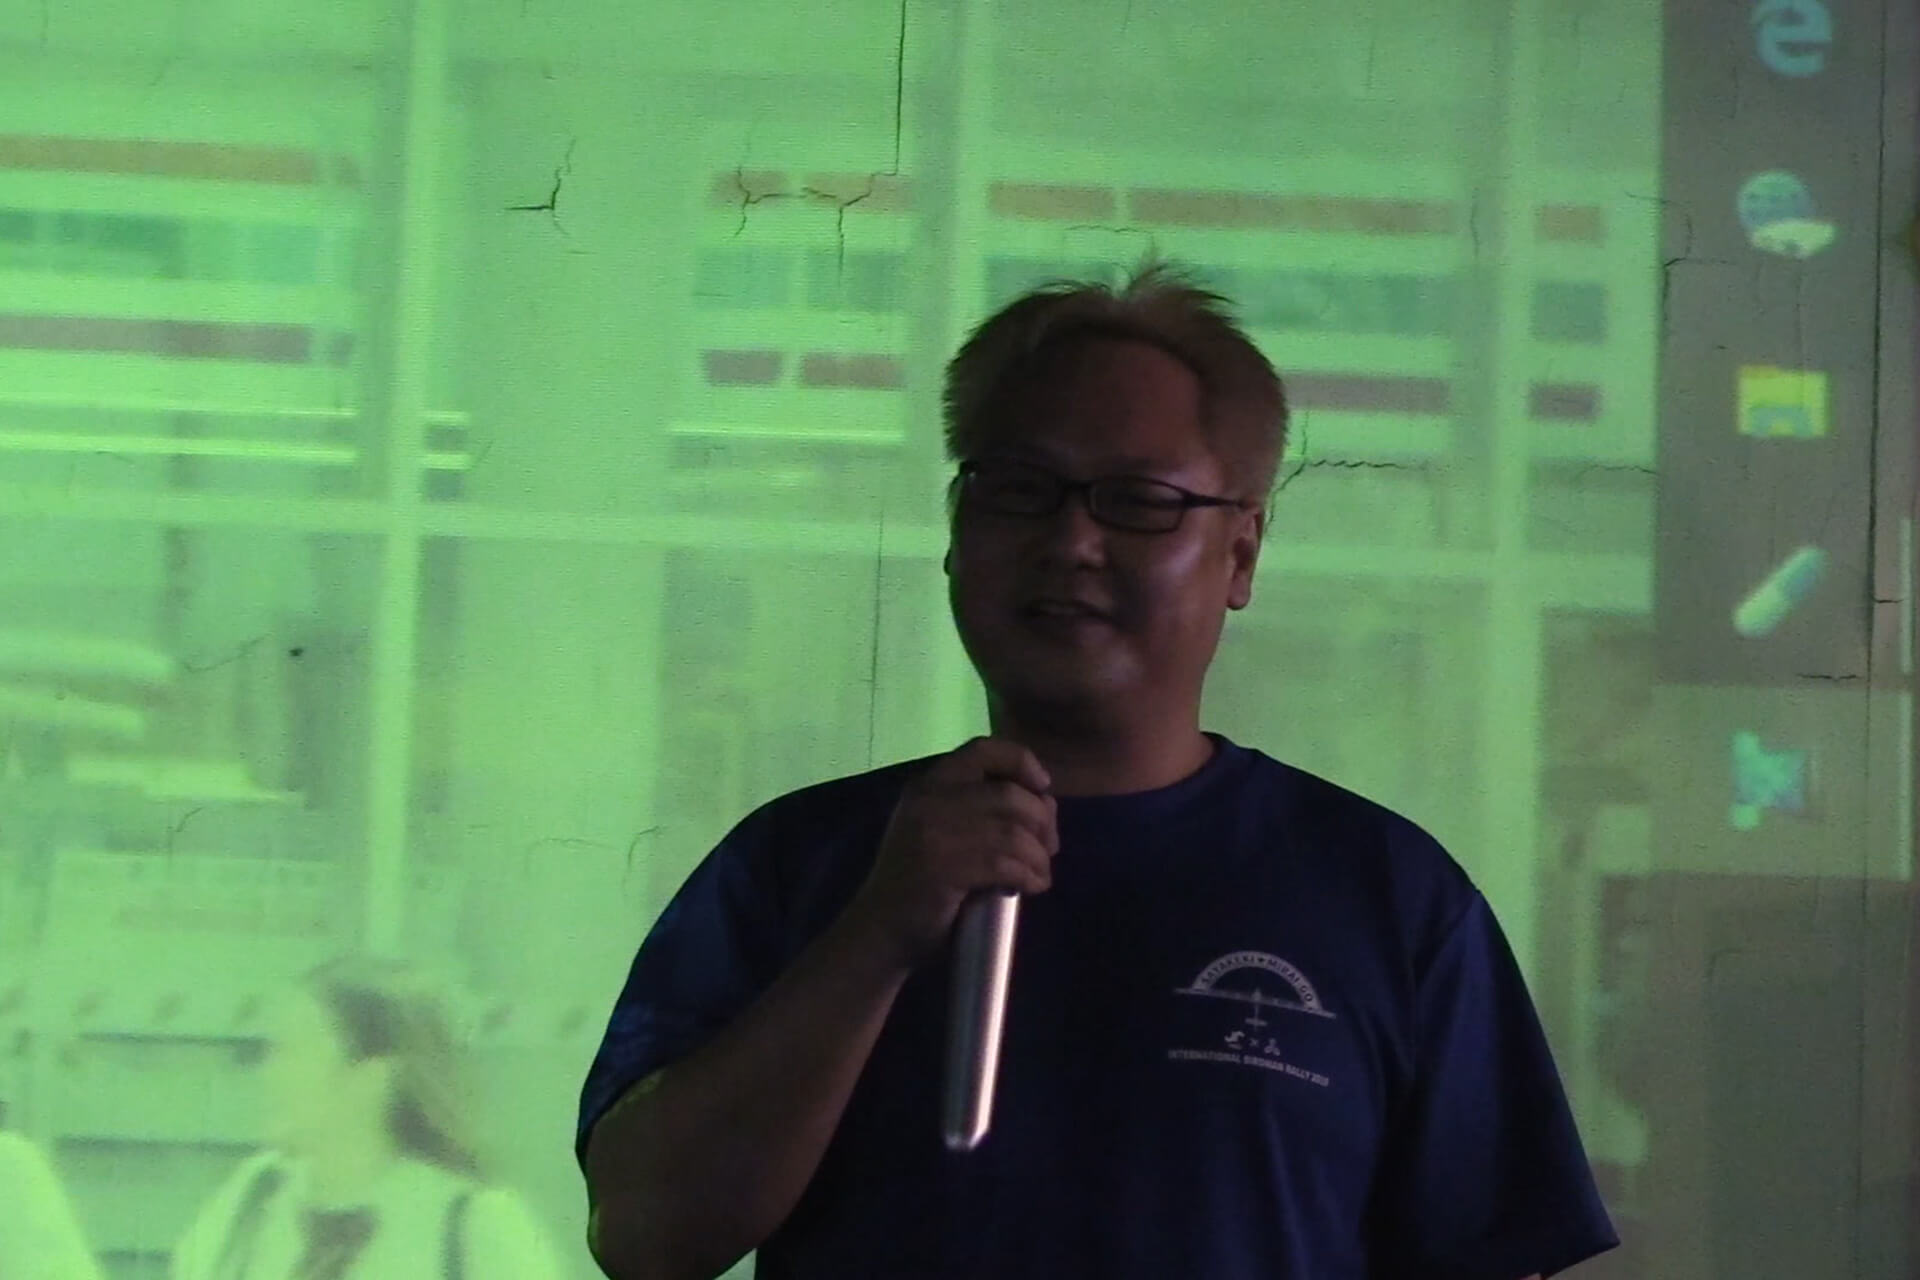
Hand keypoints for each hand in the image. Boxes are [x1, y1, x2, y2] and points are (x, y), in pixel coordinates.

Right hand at [844, 736, 1058, 970]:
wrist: (880, 929)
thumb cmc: (921, 884)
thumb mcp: (942, 830)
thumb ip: (980, 808)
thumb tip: (1043, 802)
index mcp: (929, 784)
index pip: (984, 749)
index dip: (1022, 762)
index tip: (1042, 788)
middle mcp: (929, 799)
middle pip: (1010, 794)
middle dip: (1042, 821)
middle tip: (1048, 850)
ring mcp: (934, 832)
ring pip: (1013, 832)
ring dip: (1038, 856)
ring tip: (1039, 875)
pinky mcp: (943, 868)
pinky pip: (1005, 864)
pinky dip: (1029, 875)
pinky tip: (1032, 887)